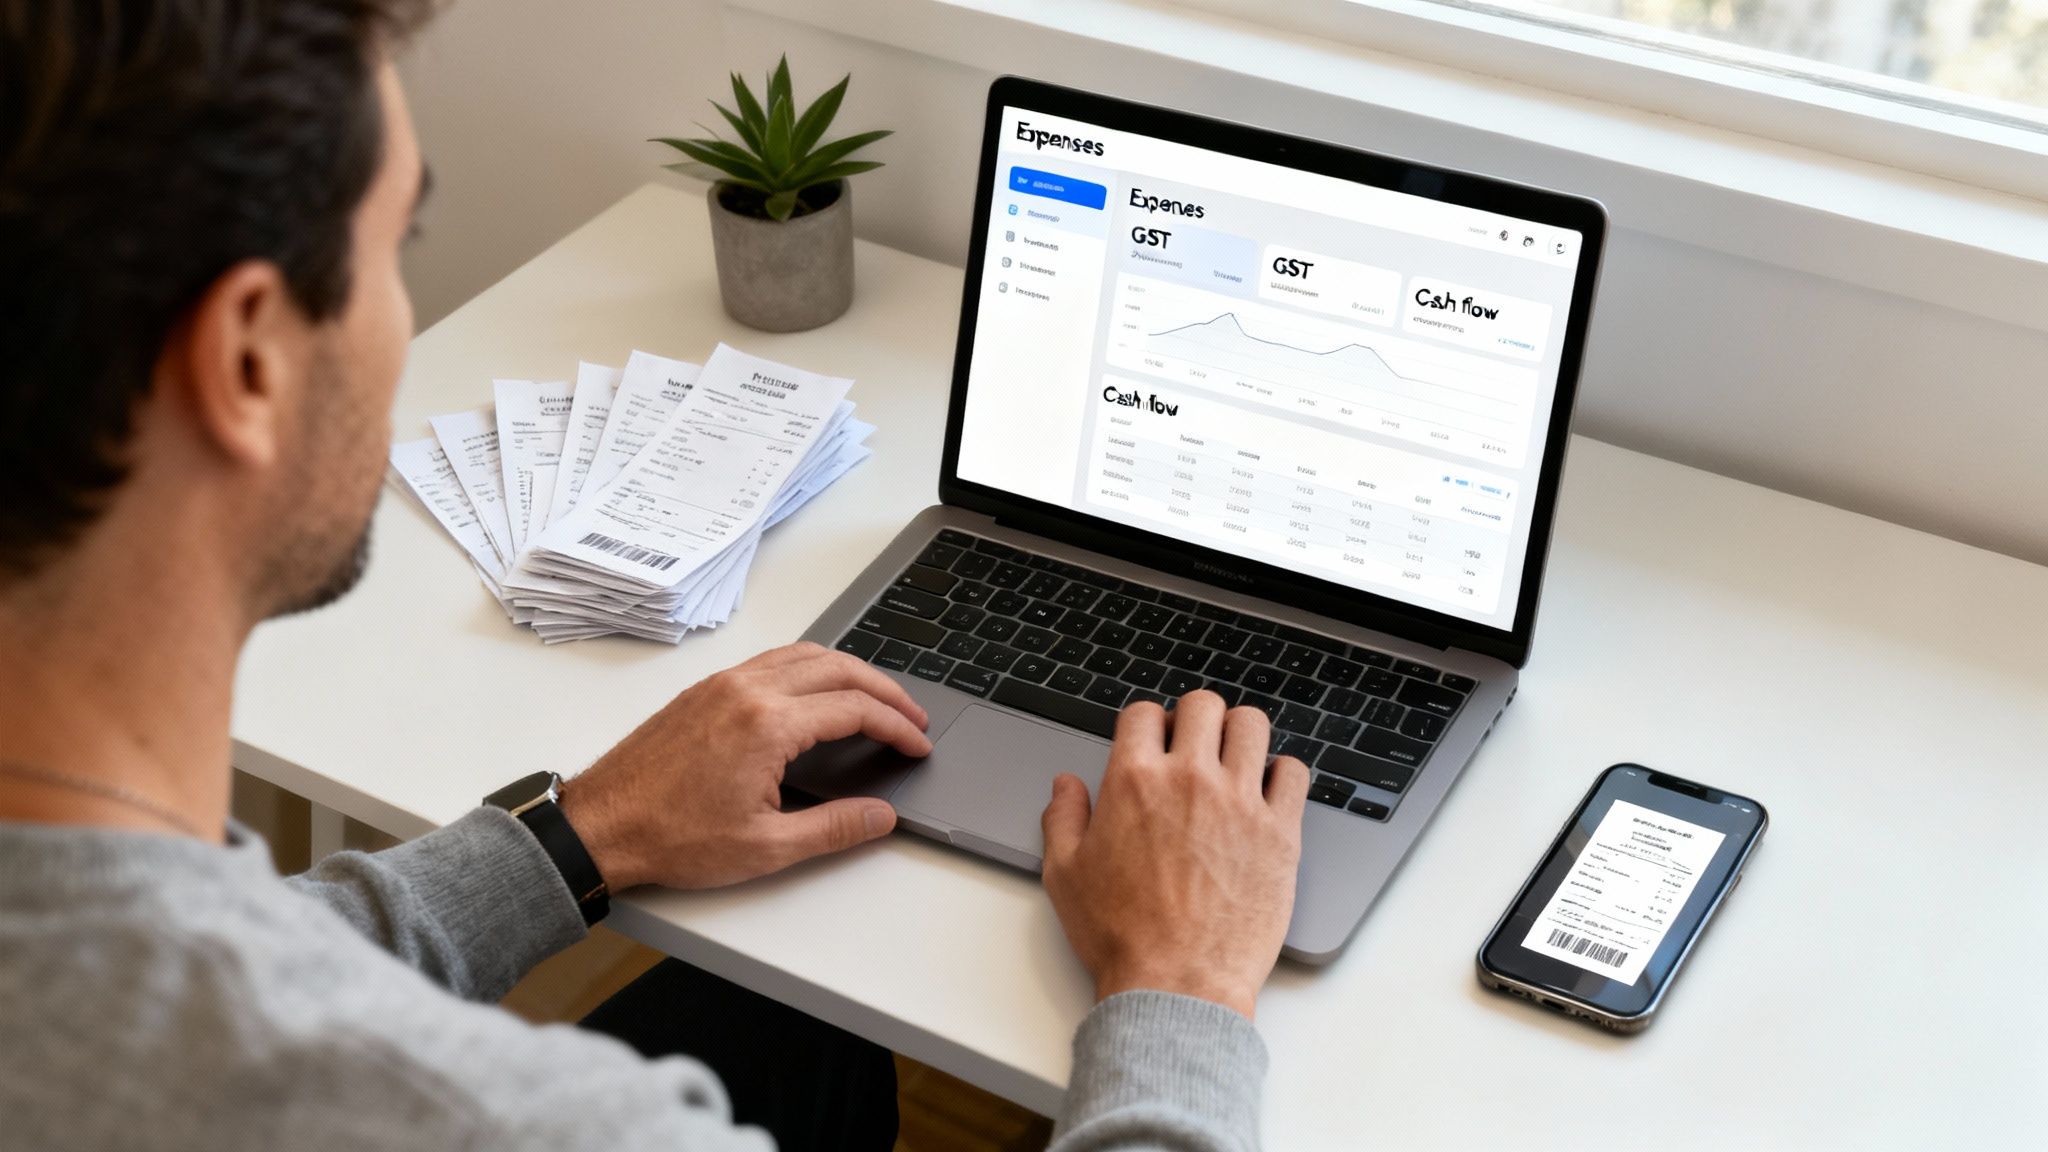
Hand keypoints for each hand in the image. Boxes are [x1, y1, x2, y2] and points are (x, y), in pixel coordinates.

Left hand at [557, 642, 931, 891]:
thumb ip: (834, 828)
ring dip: (848, 671)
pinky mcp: (706, 690)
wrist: (602, 826)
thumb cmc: (671, 837)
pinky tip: (819, 693)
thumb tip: (880, 816)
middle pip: (838, 668)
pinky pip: (772, 660)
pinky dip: (811, 668)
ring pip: (805, 655)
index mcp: (768, 725)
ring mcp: (724, 684)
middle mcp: (747, 690)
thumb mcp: (766, 847)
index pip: (854, 710)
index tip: (916, 744)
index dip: (896, 726)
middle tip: (911, 717)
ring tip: (875, 699)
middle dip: (885, 690)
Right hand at [1040, 691, 1308, 1019]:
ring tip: (1232, 759)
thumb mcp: (1065, 874)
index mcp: (1134, 781)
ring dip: (1239, 734)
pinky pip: (1293, 772)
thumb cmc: (1121, 936)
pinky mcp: (1280, 832)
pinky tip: (1266, 791)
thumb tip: (1066, 785)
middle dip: (1194, 719)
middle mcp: (1190, 780)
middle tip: (1192, 746)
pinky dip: (1281, 773)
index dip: (1145, 725)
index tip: (1151, 743)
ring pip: (1252, 725)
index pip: (1145, 713)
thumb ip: (1062, 818)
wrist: (1176, 984)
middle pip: (1204, 705)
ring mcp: (1241, 803)